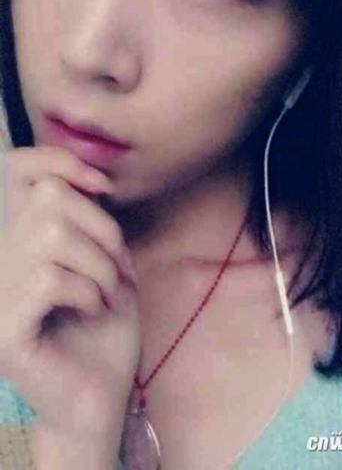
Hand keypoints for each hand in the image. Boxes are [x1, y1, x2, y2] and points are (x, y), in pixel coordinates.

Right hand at [0, 146, 140, 438]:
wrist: (100, 393)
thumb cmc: (105, 326)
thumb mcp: (105, 261)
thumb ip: (91, 221)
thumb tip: (91, 179)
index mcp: (20, 239)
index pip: (18, 170)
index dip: (58, 160)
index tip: (103, 187)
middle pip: (49, 199)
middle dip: (102, 229)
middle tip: (118, 269)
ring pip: (51, 237)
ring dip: (99, 264)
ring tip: (108, 292)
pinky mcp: (3, 328)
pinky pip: (49, 279)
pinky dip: (87, 290)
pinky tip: (94, 310)